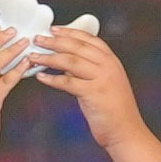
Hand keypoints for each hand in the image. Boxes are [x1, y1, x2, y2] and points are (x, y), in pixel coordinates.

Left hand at [38, 28, 154, 155]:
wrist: (126, 131)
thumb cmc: (115, 110)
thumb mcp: (106, 82)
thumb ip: (90, 70)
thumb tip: (67, 62)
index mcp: (111, 61)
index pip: (88, 39)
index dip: (70, 32)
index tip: (54, 29)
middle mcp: (108, 66)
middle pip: (77, 47)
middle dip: (55, 41)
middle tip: (38, 39)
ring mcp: (101, 79)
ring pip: (70, 61)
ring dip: (49, 58)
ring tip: (34, 57)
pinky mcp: (93, 93)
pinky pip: (67, 82)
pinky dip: (52, 79)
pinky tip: (40, 77)